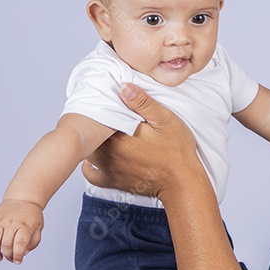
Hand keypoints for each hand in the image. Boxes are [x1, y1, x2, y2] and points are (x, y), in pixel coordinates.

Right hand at [0, 199, 43, 263]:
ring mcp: (0, 220)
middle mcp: (12, 222)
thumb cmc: (31, 214)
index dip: (18, 255)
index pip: (20, 243)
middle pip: (6, 244)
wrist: (22, 198)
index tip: (18, 261)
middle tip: (11, 259)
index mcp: (25, 224)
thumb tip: (23, 253)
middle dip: (8, 256)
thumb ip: (33, 242)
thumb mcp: (39, 227)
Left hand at [82, 83, 201, 198]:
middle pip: (90, 134)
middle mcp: (109, 152)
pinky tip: (98, 157)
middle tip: (104, 116)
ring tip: (101, 133)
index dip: (101, 107)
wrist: (181, 182)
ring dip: (92, 142)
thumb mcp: (165, 120)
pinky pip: (90, 174)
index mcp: (119, 135)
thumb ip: (143, 103)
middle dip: (94, 124)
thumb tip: (123, 87)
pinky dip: (90, 165)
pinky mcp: (112, 181)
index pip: (98, 116)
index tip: (108, 101)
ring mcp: (108, 167)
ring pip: (88, 151)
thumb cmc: (176, 151)